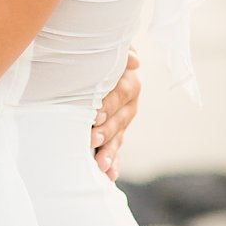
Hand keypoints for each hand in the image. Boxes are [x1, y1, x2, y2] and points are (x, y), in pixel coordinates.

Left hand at [92, 50, 140, 179]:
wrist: (91, 64)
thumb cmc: (95, 54)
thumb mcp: (106, 48)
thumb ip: (121, 51)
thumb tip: (135, 61)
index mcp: (127, 83)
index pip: (119, 94)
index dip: (107, 104)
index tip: (94, 115)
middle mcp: (128, 104)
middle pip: (119, 119)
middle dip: (105, 130)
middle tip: (90, 139)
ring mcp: (123, 121)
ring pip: (118, 138)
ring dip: (109, 152)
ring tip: (100, 165)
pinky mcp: (116, 133)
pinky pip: (117, 150)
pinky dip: (114, 162)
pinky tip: (110, 176)